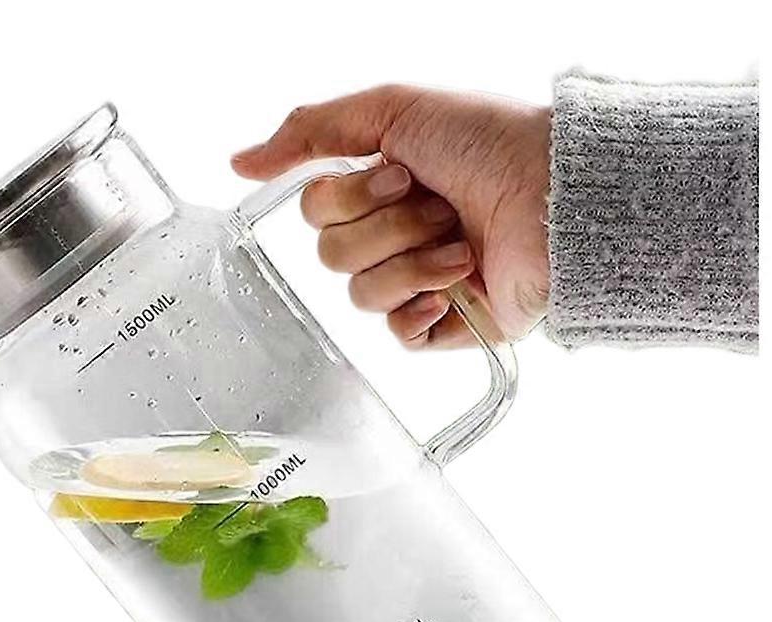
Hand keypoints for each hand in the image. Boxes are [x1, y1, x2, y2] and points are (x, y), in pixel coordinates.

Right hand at [232, 85, 549, 347]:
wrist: (556, 195)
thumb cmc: (488, 141)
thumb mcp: (393, 109)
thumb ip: (311, 131)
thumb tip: (240, 162)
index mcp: (377, 190)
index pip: (315, 213)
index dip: (351, 196)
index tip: (404, 172)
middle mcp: (392, 237)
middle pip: (331, 257)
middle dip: (387, 228)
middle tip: (438, 206)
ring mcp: (418, 283)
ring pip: (361, 297)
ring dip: (412, 262)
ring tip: (461, 243)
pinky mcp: (446, 325)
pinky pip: (399, 337)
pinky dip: (422, 308)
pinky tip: (456, 286)